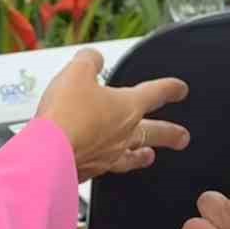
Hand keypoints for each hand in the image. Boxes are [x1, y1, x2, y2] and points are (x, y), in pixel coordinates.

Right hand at [35, 49, 189, 180]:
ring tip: (149, 156)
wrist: (48, 152)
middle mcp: (123, 133)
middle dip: (171, 132)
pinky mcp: (91, 170)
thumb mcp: (77, 72)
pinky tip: (105, 164)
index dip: (170, 89)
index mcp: (127, 106)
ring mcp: (109, 155)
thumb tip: (93, 58)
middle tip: (182, 137)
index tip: (180, 89)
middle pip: (155, 131)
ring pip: (134, 155)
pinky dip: (109, 164)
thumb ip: (89, 61)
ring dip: (143, 155)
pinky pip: (107, 167)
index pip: (156, 93)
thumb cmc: (66, 115)